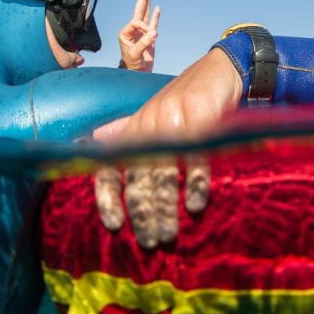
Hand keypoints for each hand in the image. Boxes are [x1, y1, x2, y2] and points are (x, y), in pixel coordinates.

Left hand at [92, 48, 240, 246]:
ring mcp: (173, 123)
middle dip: (141, 213)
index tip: (114, 225)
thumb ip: (127, 134)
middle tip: (149, 241)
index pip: (109, 166)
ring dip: (164, 208)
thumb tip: (93, 143)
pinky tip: (195, 206)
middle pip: (137, 177)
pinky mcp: (200, 120)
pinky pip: (194, 159)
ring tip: (168, 235)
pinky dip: (193, 184)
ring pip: (162, 173)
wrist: (220, 71)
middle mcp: (148, 127)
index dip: (107, 197)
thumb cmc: (188, 102)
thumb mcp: (154, 116)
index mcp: (135, 130)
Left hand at [117, 0, 158, 71]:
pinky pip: (153, 24)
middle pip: (138, 13)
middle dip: (141, 2)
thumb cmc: (131, 65)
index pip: (135, 22)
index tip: (150, 35)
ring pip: (145, 17)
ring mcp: (141, 34)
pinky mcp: (149, 38)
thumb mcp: (135, 54)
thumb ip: (143, 43)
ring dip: (147, 5)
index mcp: (125, 33)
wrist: (136, 74)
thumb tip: (154, 32)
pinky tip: (157, 9)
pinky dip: (155, 17)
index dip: (143, 26)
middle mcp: (132, 32)